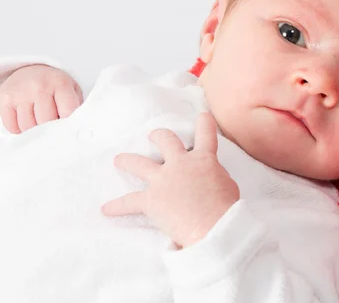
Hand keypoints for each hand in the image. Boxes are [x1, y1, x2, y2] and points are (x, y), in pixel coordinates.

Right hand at [0, 64, 82, 133]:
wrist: (31, 68)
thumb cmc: (55, 84)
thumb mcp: (72, 89)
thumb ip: (77, 106)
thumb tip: (79, 127)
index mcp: (60, 84)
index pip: (68, 112)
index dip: (69, 125)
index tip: (69, 129)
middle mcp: (39, 87)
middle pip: (46, 122)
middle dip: (52, 130)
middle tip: (55, 129)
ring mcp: (21, 93)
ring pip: (28, 126)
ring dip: (35, 131)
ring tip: (41, 125)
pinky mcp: (5, 99)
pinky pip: (12, 126)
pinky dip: (20, 129)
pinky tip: (28, 122)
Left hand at [102, 113, 239, 248]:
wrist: (213, 225)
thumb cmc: (226, 208)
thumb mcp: (229, 185)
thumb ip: (216, 176)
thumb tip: (209, 180)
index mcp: (204, 159)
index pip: (206, 133)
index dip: (204, 123)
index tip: (202, 117)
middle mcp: (180, 163)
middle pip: (166, 140)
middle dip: (159, 136)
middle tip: (154, 136)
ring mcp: (163, 179)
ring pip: (139, 163)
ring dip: (127, 160)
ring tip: (119, 160)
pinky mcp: (150, 199)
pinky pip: (128, 202)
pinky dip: (117, 207)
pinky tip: (106, 209)